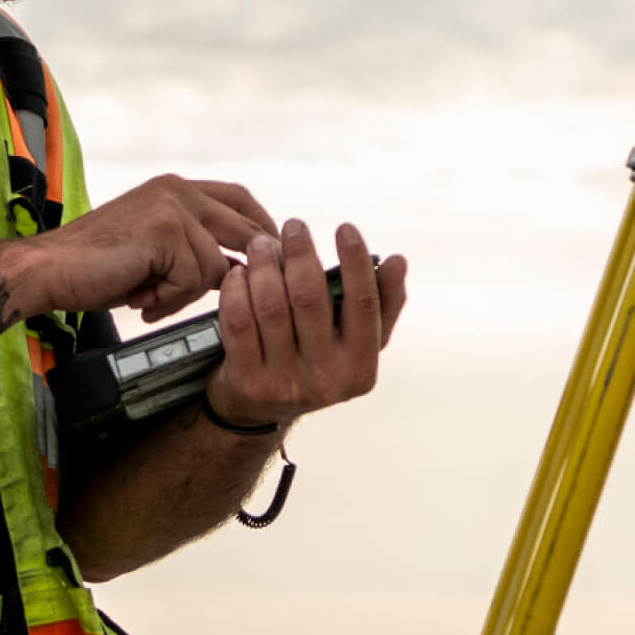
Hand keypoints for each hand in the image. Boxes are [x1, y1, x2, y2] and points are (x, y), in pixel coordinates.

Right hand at [14, 173, 274, 321]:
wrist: (49, 270)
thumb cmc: (95, 267)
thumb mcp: (155, 252)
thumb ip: (194, 249)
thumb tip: (241, 270)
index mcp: (174, 188)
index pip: (239, 199)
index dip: (262, 228)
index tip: (271, 257)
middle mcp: (177, 190)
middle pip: (244, 228)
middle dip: (250, 267)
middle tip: (242, 295)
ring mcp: (173, 207)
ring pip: (217, 265)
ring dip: (185, 294)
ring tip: (149, 298)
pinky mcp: (166, 230)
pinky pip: (194, 279)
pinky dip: (169, 299)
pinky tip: (140, 298)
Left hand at [207, 219, 409, 428]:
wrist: (258, 409)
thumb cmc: (314, 361)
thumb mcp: (352, 343)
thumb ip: (380, 304)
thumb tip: (397, 261)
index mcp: (361, 368)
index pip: (363, 306)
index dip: (355, 263)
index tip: (346, 228)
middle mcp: (326, 380)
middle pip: (310, 300)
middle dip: (301, 254)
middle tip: (295, 226)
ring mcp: (284, 383)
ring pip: (271, 307)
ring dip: (265, 266)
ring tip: (261, 244)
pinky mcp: (247, 381)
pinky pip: (239, 322)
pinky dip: (237, 291)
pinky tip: (239, 272)